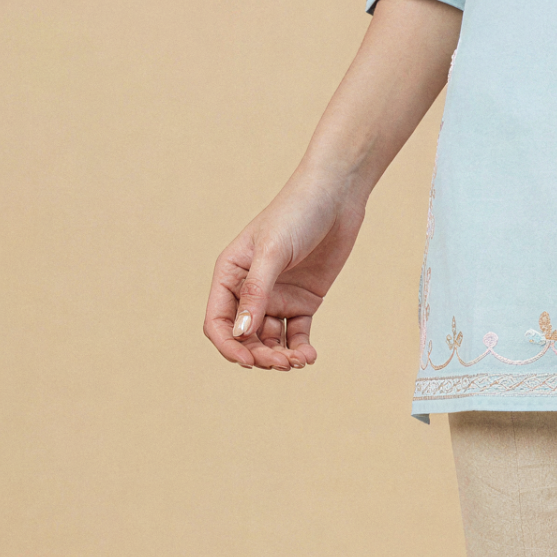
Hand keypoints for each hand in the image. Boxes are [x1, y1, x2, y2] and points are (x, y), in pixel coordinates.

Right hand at [204, 167, 367, 370]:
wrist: (338, 194)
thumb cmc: (298, 213)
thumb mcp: (273, 251)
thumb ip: (257, 291)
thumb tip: (241, 334)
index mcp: (230, 274)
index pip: (218, 322)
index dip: (229, 345)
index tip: (248, 361)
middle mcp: (250, 289)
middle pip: (245, 336)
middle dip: (259, 354)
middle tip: (281, 363)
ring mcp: (278, 295)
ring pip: (269, 339)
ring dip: (279, 355)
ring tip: (297, 361)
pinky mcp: (304, 299)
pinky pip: (295, 332)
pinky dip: (299, 347)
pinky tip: (308, 356)